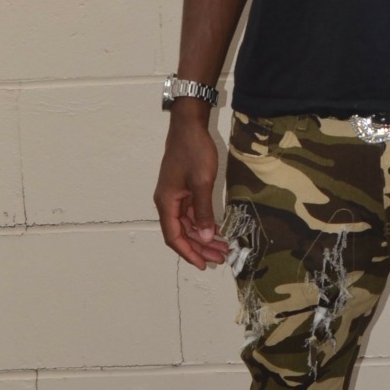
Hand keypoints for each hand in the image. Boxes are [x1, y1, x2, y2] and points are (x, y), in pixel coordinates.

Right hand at [154, 113, 229, 270]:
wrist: (188, 125)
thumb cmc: (193, 151)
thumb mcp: (201, 182)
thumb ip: (203, 211)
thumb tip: (205, 236)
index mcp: (166, 202)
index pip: (174, 237)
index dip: (188, 253)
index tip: (203, 264)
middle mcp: (167, 202)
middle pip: (181, 233)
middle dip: (199, 248)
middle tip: (221, 257)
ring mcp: (174, 195)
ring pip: (187, 224)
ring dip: (202, 237)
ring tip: (222, 247)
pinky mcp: (182, 189)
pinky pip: (190, 213)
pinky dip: (202, 223)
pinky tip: (216, 229)